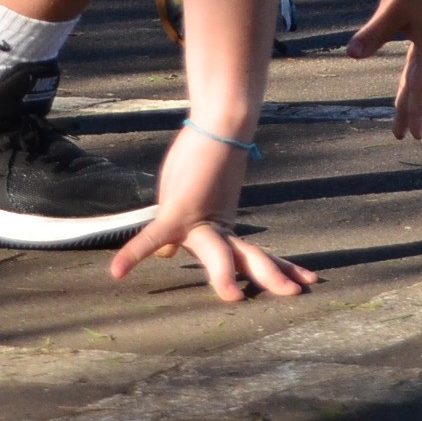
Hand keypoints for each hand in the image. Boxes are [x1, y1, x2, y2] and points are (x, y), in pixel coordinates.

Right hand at [109, 124, 316, 301]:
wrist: (221, 121)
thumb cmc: (203, 159)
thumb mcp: (187, 202)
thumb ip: (183, 229)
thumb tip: (166, 254)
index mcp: (225, 228)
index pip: (251, 255)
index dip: (278, 269)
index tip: (306, 278)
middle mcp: (220, 227)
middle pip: (249, 257)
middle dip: (274, 275)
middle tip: (299, 291)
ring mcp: (200, 221)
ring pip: (219, 253)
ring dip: (226, 275)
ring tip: (234, 299)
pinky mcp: (178, 210)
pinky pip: (153, 236)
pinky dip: (134, 253)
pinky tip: (116, 272)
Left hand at [347, 0, 421, 137]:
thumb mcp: (391, 7)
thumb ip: (373, 33)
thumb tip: (351, 55)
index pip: (420, 86)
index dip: (416, 112)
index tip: (415, 137)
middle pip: (420, 81)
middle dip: (409, 108)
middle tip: (404, 135)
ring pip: (420, 67)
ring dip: (410, 89)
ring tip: (403, 106)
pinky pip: (419, 53)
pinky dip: (413, 68)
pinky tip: (411, 65)